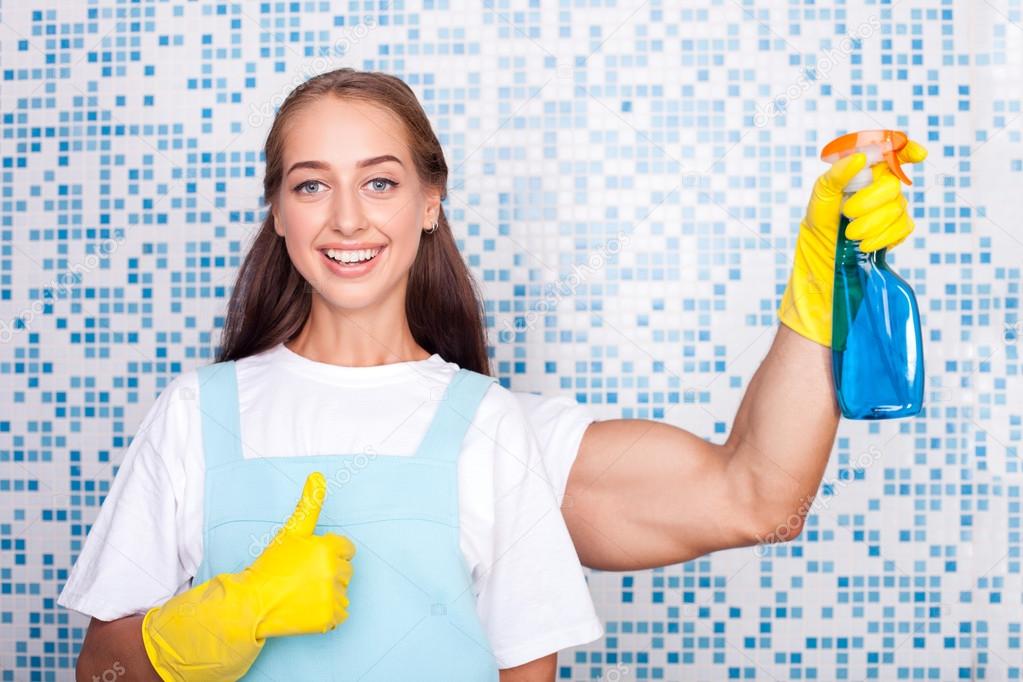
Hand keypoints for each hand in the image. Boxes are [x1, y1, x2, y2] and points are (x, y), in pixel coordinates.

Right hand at [247, 471, 354, 638]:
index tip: (309, 560)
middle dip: (329, 572)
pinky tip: (307, 608)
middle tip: (302, 577)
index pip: (346, 549)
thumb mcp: (291, 531)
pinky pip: (340, 614)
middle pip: (346, 570)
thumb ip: (309, 504)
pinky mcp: (329, 618)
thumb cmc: (271, 565)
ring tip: (303, 593)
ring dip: (328, 593)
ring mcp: (332, 596)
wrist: (252, 603)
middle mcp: (334, 571)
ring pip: (343, 592)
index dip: (328, 553)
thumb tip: (317, 475)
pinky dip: (327, 613)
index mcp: (329, 548)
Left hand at [777, 139, 927, 345]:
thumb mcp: (818, 201)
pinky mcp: (896, 233)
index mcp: (860, 177)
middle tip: (848, 215)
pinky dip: (884, 236)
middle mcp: (878, 191)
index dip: (905, 149)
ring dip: (874, 222)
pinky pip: (904, 227)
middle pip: (893, 183)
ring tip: (851, 237)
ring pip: (899, 207)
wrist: (822, 272)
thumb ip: (835, 176)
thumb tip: (860, 157)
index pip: (890, 154)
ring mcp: (889, 212)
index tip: (916, 155)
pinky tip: (865, 246)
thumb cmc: (817, 233)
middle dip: (872, 199)